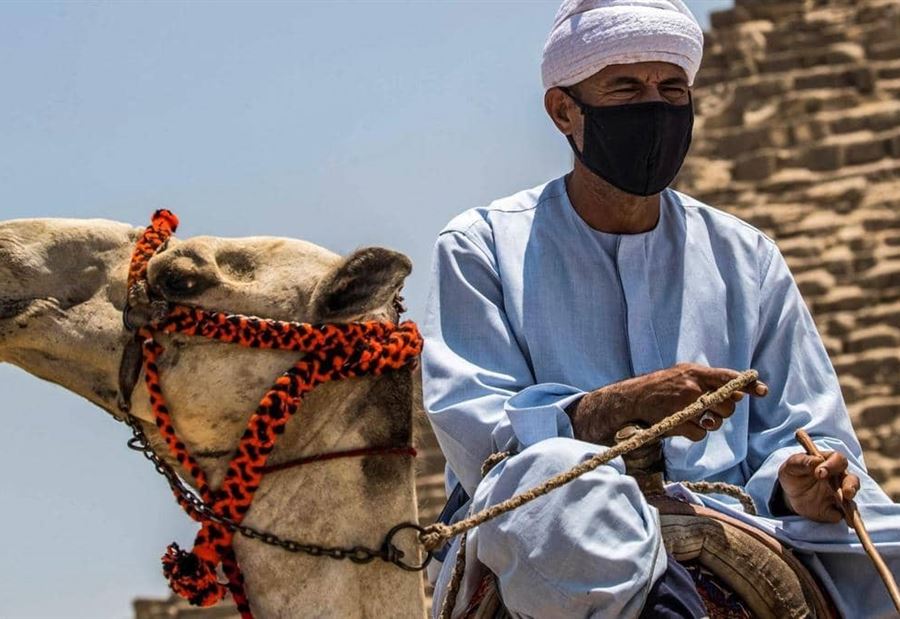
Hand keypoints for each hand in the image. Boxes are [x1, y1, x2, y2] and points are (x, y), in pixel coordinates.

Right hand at [565, 363, 767, 444]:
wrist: (630, 400)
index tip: (763, 391)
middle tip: (708, 410)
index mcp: (694, 372)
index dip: (749, 384)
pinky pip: (701, 433)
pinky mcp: (679, 422)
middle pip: (728, 404)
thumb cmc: (659, 388)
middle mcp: (692, 386)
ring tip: (692, 417)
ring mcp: (685, 405)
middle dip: (723, 411)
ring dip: (709, 422)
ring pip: (717, 420)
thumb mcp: (682, 375)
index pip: (730, 377)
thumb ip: (708, 381)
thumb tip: (739, 393)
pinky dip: (694, 432)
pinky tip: (682, 426)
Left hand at [778, 451, 860, 521]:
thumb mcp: (792, 466)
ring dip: (851, 501)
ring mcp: (840, 494)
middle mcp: (839, 477)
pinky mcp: (837, 509)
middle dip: (851, 485)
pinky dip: (849, 517)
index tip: (820, 473)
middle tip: (846, 492)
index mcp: (829, 462)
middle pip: (852, 479)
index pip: (838, 459)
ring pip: (851, 496)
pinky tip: (848, 521)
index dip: (832, 465)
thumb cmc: (793, 473)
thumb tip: (816, 460)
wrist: (790, 493)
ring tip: (847, 502)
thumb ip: (802, 462)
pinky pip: (846, 514)